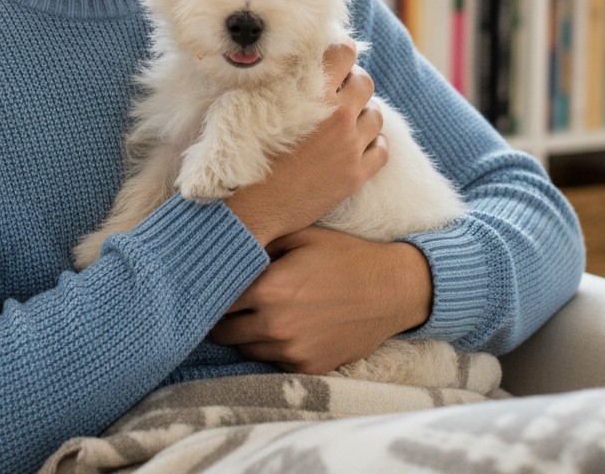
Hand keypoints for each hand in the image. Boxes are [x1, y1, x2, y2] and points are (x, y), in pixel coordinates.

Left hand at [210, 226, 432, 374]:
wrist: (392, 290)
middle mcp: (275, 325)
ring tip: (258, 314)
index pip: (218, 298)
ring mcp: (292, 351)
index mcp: (268, 289)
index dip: (213, 290)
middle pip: (224, 330)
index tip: (212, 285)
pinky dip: (272, 348)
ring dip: (246, 333)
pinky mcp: (309, 368)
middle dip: (223, 315)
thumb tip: (228, 242)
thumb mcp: (300, 236)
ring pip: (246, 348)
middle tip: (231, 301)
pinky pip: (273, 362)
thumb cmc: (344, 256)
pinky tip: (285, 328)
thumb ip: (261, 242)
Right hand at [226, 40, 386, 246]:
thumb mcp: (250, 103)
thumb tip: (292, 60)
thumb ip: (277, 79)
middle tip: (335, 95)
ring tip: (343, 123)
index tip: (333, 61)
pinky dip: (371, 143)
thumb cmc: (241, 151)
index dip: (341, 53)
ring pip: (375, 114)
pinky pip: (381, 148)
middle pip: (364, 81)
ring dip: (362, 113)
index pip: (345, 52)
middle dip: (351, 83)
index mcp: (312, 91)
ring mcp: (350, 146)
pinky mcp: (356, 175)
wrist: (249, 205)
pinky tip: (352, 147)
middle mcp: (337, 115)